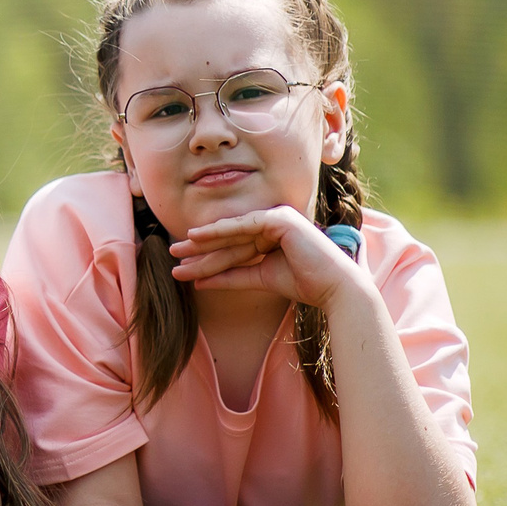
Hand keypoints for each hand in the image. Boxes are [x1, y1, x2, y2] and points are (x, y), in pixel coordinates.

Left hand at [167, 205, 368, 308]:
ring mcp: (278, 216)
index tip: (182, 266)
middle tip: (171, 255)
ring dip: (204, 245)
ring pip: (233, 234)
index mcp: (272, 233)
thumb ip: (232, 277)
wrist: (334, 288)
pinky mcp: (281, 218)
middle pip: (229, 238)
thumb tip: (200, 283)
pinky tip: (197, 237)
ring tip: (178, 253)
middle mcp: (274, 221)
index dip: (207, 256)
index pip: (234, 245)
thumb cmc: (303, 283)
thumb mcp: (259, 279)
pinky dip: (220, 232)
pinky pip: (244, 226)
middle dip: (200, 249)